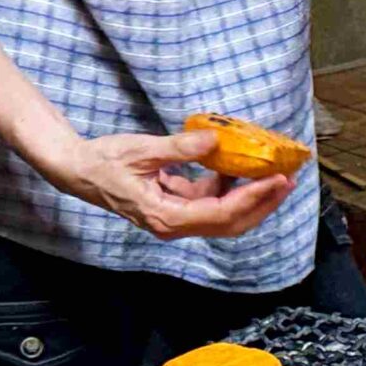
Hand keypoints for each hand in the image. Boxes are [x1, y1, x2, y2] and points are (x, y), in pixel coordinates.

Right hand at [50, 129, 293, 241]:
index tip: (275, 180)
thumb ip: (180, 147)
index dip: (251, 198)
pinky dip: (227, 187)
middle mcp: (174, 225)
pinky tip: (238, 167)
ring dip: (248, 197)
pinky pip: (209, 202)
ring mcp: (175, 218)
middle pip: (230, 223)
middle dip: (261, 204)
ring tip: (273, 174)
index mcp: (165, 217)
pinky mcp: (175, 207)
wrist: (79, 171)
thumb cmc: (104, 162)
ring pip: (223, 215)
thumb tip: (214, 140)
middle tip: (287, 181)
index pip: (220, 214)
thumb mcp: (142, 150)